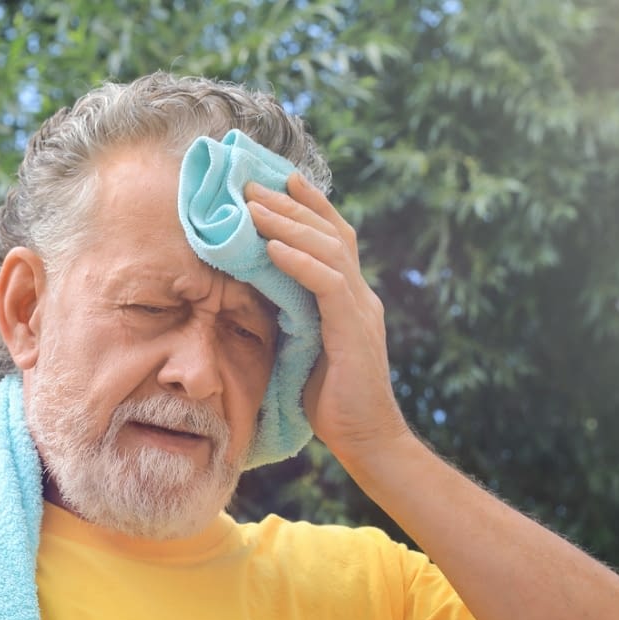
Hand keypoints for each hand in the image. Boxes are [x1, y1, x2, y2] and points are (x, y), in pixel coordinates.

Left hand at [245, 175, 410, 464]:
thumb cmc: (332, 402)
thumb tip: (255, 293)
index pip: (334, 238)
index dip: (310, 205)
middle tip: (251, 183)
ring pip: (327, 249)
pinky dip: (298, 262)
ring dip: (287, 224)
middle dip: (290, 204)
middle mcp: (361, 296)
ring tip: (253, 206)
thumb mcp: (304, 348)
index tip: (280, 179)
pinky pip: (327, 284)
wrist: (367, 441)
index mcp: (352, 298)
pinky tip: (271, 246)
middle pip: (330, 233)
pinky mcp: (354, 331)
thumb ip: (292, 316)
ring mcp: (361, 310)